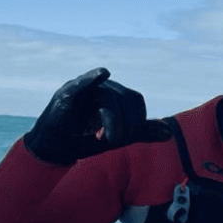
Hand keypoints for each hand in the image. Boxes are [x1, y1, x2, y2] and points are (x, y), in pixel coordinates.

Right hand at [23, 68, 165, 164]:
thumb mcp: (118, 136)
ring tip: (105, 140)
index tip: (126, 138)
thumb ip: (141, 132)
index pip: (135, 100)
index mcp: (114, 95)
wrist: (55, 148)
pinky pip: (82, 84)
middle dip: (127, 124)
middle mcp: (100, 88)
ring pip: (109, 98)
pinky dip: (92, 78)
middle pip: (126, 98)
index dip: (138, 120)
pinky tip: (103, 73)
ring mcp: (84, 88)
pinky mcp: (67, 93)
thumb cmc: (85, 139)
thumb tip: (168, 133)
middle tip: (115, 141)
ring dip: (113, 122)